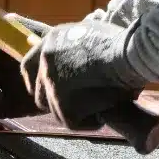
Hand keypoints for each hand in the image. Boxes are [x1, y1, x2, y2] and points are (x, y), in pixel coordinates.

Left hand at [20, 18, 147, 130]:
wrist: (129, 55)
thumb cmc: (122, 45)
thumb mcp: (92, 36)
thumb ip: (78, 50)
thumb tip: (84, 67)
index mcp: (51, 41)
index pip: (29, 67)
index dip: (39, 81)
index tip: (52, 89)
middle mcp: (46, 62)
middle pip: (40, 93)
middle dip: (58, 101)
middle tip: (80, 104)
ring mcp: (52, 84)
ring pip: (58, 111)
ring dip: (78, 112)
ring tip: (100, 107)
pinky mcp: (64, 104)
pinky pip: (73, 122)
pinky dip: (89, 122)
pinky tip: (104, 115)